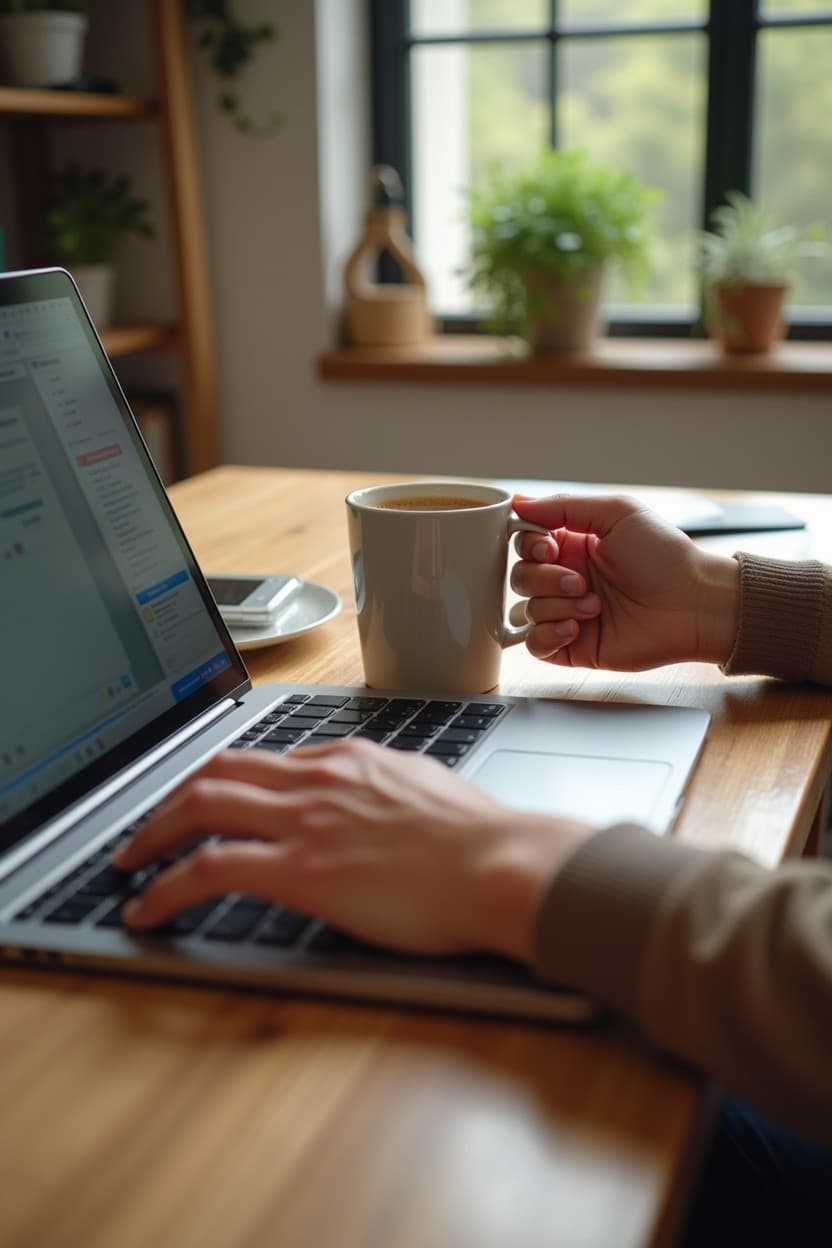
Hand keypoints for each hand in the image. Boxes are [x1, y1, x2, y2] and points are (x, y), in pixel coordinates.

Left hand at [113, 740, 594, 962]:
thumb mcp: (427, 790)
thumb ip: (387, 788)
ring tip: (128, 861)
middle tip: (145, 827)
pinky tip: (148, 907)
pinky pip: (209, 868)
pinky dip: (166, 886)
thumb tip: (374, 802)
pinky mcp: (298, 868)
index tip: (205, 801)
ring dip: (152, 833)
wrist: (503, 864)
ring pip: (200, 807)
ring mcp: (304, 820)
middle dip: (170, 798)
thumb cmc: (482, 839)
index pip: (264, 760)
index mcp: (349, 760)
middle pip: (217, 770)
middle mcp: (317, 777)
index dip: (222, 781)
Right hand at [511, 494, 739, 671]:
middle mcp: (567, 578)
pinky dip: (548, 634)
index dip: (529, 546)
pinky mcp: (573, 646)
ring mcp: (569, 613)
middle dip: (545, 578)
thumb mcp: (617, 512)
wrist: (693, 604)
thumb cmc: (665, 556)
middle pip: (520, 577)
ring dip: (556, 605)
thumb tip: (518, 502)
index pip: (525, 543)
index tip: (549, 547)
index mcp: (574, 545)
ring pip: (525, 610)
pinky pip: (534, 644)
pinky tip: (576, 627)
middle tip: (581, 581)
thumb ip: (563, 505)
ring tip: (595, 605)